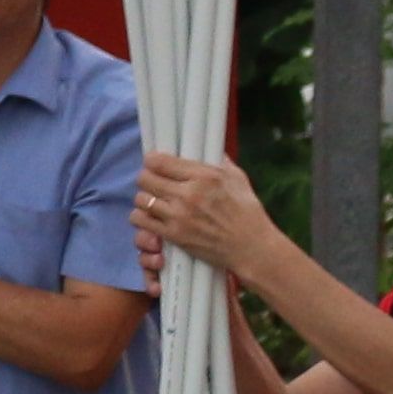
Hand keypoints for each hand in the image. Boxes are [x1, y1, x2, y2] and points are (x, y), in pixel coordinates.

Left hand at [135, 153, 274, 283]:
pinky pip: (143, 221)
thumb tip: (207, 146)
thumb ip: (219, 161)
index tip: (154, 163)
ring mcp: (179, 216)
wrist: (251, 248)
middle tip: (152, 182)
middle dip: (146, 178)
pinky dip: (142, 217)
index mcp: (204, 176)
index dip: (152, 160)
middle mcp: (188, 194)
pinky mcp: (174, 235)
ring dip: (144, 198)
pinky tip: (152, 216)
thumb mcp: (238, 178)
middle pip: (145, 178)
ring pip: (141, 199)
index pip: (160, 161)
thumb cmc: (248, 212)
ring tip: (152, 200)